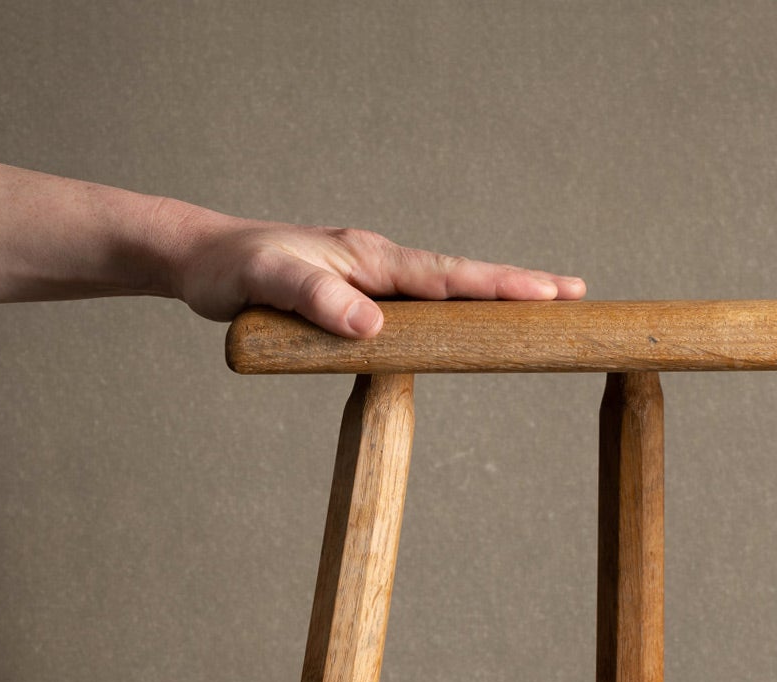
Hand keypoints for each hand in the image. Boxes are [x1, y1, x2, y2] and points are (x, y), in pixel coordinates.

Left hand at [162, 207, 584, 337]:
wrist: (201, 260)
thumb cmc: (231, 271)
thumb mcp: (266, 284)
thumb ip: (316, 301)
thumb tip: (374, 326)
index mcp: (369, 259)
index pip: (447, 276)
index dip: (500, 286)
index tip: (548, 293)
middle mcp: (377, 264)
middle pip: (461, 277)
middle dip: (519, 285)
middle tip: (575, 293)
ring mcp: (371, 279)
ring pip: (445, 289)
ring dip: (492, 298)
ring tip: (541, 305)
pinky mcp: (358, 297)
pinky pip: (419, 305)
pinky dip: (456, 310)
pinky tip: (472, 323)